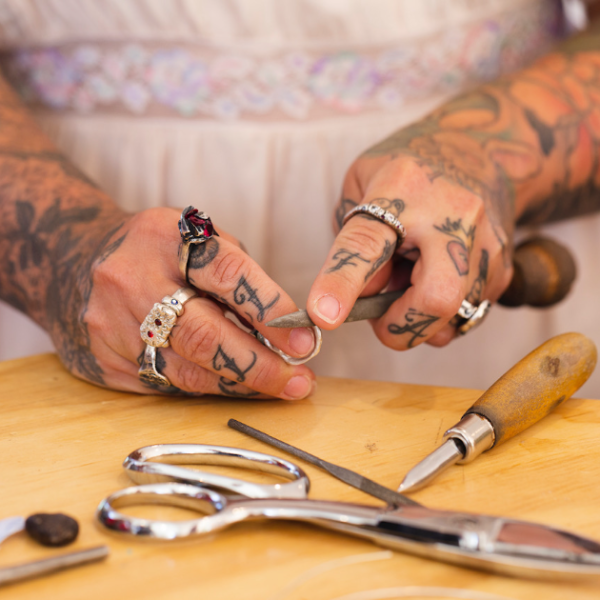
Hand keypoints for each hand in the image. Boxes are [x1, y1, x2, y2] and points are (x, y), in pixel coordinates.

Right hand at [56, 207, 317, 397]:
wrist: (72, 262)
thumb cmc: (157, 251)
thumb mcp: (195, 239)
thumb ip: (237, 277)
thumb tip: (287, 329)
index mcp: (166, 238)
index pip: (229, 276)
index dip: (272, 311)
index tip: (305, 341)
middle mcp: (134, 280)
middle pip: (205, 334)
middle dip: (260, 364)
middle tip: (299, 381)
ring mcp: (114, 324)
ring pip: (187, 369)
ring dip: (241, 385)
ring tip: (279, 388)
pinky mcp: (106, 360)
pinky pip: (168, 384)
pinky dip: (210, 389)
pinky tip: (237, 389)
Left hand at [306, 144, 514, 348]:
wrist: (481, 149)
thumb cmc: (406, 171)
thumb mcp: (361, 185)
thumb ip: (353, 242)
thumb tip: (359, 300)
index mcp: (401, 189)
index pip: (366, 245)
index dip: (341, 284)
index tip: (323, 316)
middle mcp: (451, 216)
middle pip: (436, 299)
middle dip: (402, 327)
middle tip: (383, 319)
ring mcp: (485, 243)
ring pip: (452, 318)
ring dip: (419, 318)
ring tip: (411, 278)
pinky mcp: (503, 267)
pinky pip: (467, 317)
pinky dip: (441, 314)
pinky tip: (434, 278)